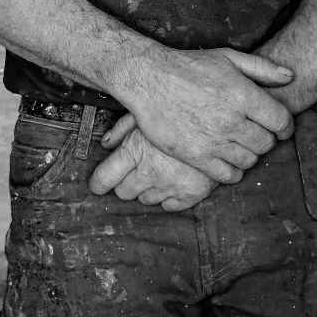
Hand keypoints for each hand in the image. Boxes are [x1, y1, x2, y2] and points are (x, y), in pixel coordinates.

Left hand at [89, 115, 216, 211]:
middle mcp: (150, 172)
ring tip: (158, 169)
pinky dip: (168, 196)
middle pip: (123, 192)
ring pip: (145, 200)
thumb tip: (105, 144)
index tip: (98, 185)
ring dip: (147, 188)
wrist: (219, 116)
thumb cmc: (177, 110)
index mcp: (134, 150)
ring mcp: (171, 185)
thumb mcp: (145, 111)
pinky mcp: (192, 193)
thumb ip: (123, 129)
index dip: (98, 183)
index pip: (104, 178)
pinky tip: (172, 179)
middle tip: (134, 170)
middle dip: (124, 182)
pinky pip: (169, 206)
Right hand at [108, 45, 294, 184]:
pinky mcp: (196, 156)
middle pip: (266, 143)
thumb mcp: (227, 57)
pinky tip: (227, 159)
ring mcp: (213, 140)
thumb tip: (291, 77)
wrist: (148, 79)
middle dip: (266, 139)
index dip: (285, 127)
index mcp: (243, 94)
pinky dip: (233, 171)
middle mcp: (231, 120)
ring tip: (239, 143)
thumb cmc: (189, 66)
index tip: (279, 127)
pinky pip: (228, 175)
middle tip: (255, 132)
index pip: (281, 121)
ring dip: (249, 154)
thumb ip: (262, 67)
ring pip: (249, 160)